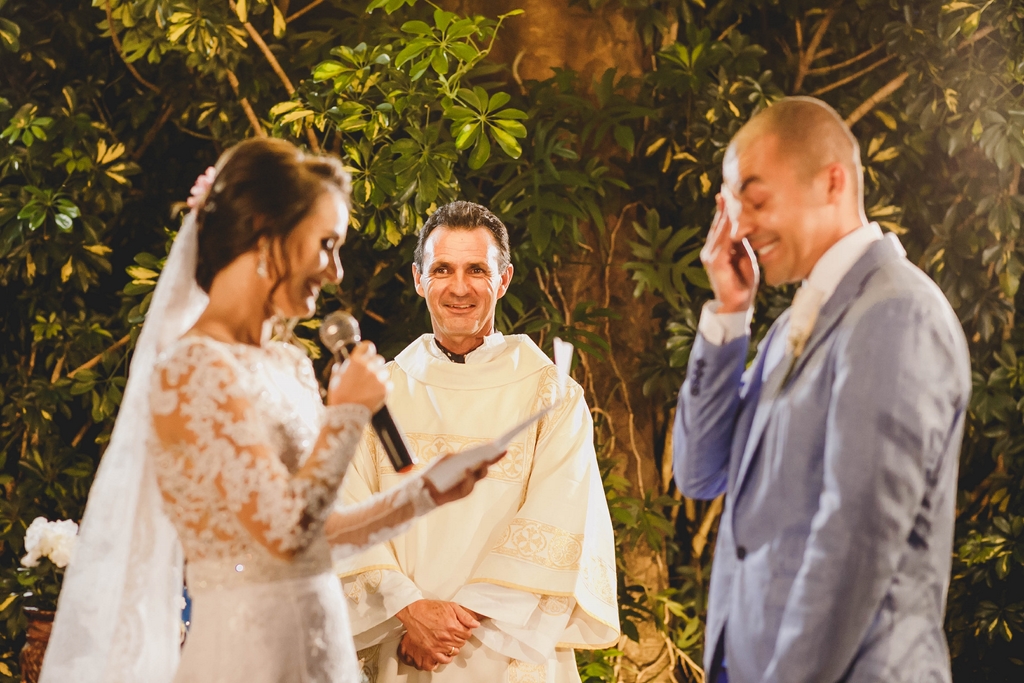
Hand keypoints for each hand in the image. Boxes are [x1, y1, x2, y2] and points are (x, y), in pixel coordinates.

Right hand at [326, 341, 389, 411]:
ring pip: (384, 371)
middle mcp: (369, 367)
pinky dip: (384, 388)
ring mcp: (379, 377)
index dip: (368, 349)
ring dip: (379, 377)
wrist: (347, 414)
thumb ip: (342, 368)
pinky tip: (375, 394)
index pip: (368, 346)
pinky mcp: (386, 388)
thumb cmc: (339, 397)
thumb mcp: (335, 378)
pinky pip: (389, 383)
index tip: (368, 353)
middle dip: (374, 365)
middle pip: (378, 358)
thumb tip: (344, 365)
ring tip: (370, 388)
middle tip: (369, 375)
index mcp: (356, 362)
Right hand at [396, 600, 479, 670]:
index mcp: (453, 626)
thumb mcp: (451, 606)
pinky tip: (446, 650)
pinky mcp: (431, 651)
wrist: (413, 612)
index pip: (468, 634)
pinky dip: (447, 657)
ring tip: (449, 639)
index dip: (465, 630)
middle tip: (454, 632)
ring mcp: (439, 645)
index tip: (461, 628)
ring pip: (455, 651)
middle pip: (462, 642)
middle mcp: (447, 637)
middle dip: (460, 637)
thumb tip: (476, 624)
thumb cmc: (430, 608)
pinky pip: (444, 660)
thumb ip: (465, 616)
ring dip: (454, 645)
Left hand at [422, 451, 505, 505]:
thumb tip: (470, 458)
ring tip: (485, 459)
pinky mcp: (464, 493)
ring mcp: (470, 483)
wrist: (424, 488)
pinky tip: (467, 470)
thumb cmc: (436, 471)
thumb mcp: (447, 459)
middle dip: (495, 457)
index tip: (502, 443)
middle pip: (487, 464)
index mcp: (469, 463)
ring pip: (481, 474)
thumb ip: (459, 457)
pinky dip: (469, 477)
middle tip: (502, 449)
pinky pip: (469, 484)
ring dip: (484, 467)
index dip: (494, 450)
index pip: (484, 455)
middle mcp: (473, 473)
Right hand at [700, 192, 758, 312]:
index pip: (721, 224)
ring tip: (730, 195)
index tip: (729, 191)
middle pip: (718, 223)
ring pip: (720, 228)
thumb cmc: (742, 283)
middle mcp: (710, 250)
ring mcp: (710, 255)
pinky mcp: (714, 261)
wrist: (736, 305)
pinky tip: (734, 215)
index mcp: (717, 248)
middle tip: (728, 186)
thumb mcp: (745, 257)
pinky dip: (728, 227)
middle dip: (724, 205)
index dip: (725, 208)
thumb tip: (745, 226)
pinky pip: (723, 240)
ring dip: (726, 211)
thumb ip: (742, 242)